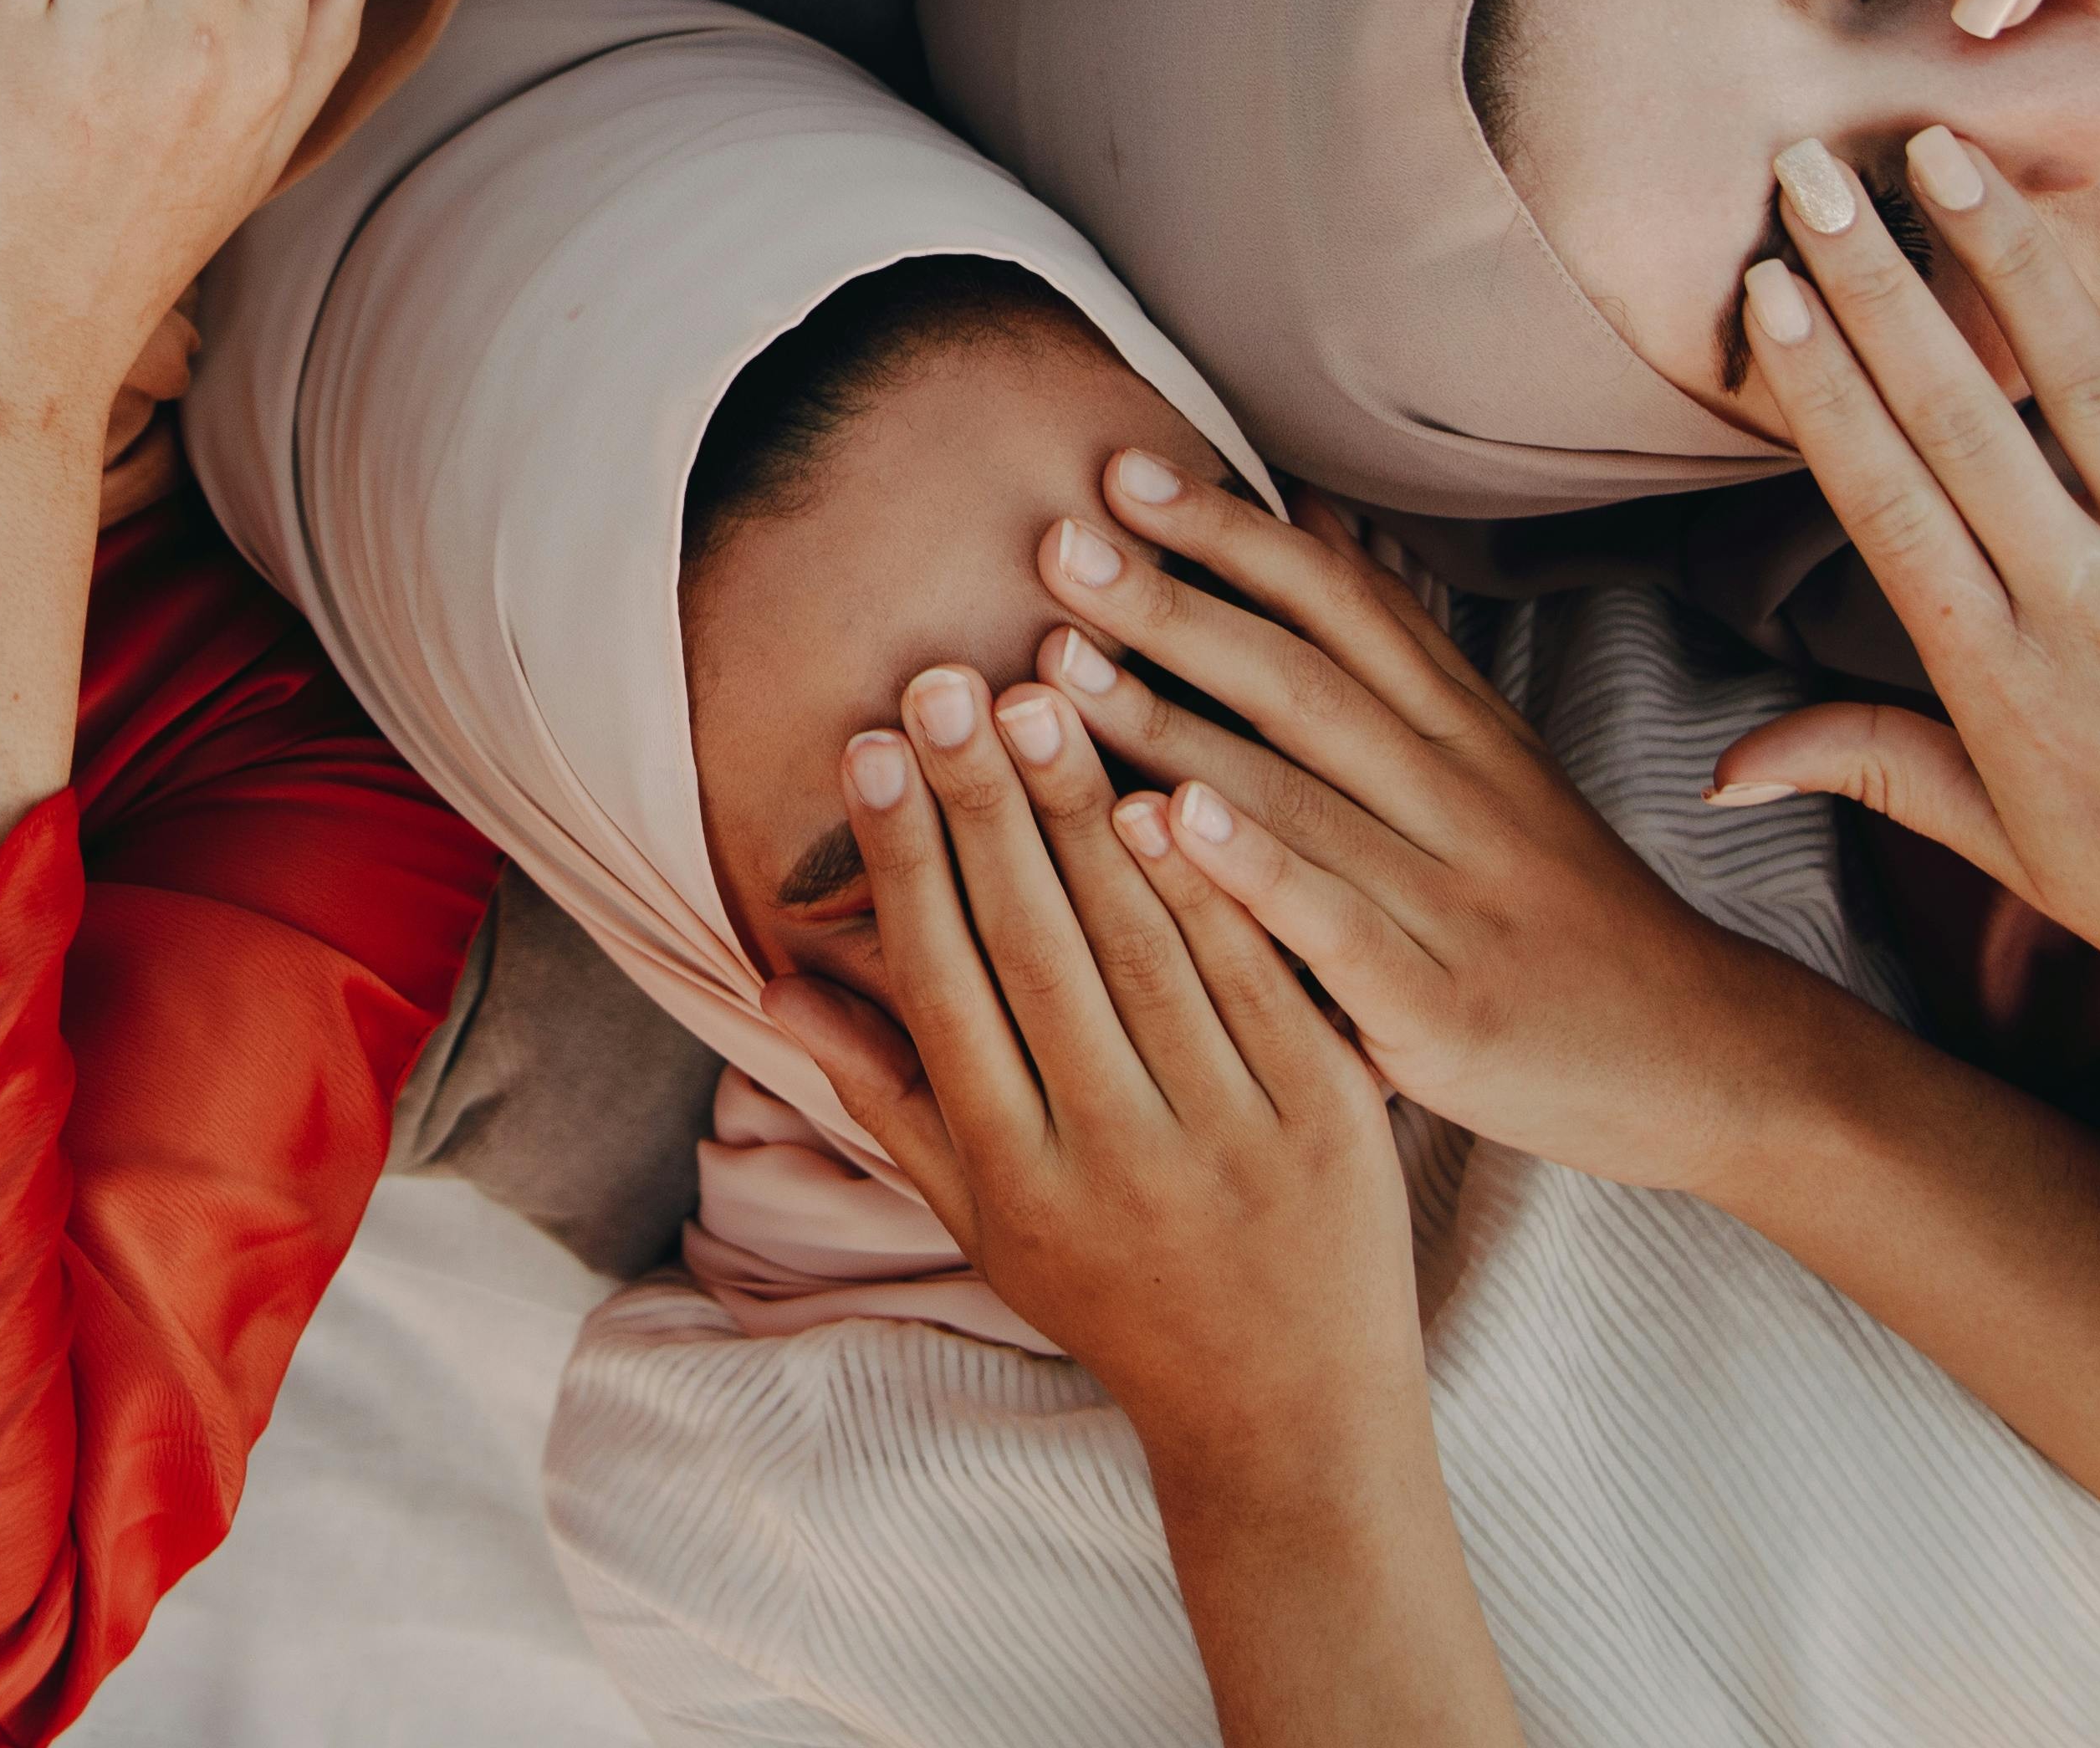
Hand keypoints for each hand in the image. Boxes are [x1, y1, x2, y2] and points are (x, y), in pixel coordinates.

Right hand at [762, 656, 1426, 1451]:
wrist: (1290, 1417)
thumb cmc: (1115, 1301)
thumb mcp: (982, 1219)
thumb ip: (883, 1094)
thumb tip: (769, 979)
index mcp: (1016, 1175)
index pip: (945, 987)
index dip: (903, 863)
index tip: (869, 748)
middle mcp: (1111, 1153)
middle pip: (1033, 948)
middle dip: (981, 805)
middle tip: (944, 681)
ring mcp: (1227, 1135)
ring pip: (1140, 944)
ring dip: (1084, 812)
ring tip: (1040, 694)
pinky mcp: (1329, 1117)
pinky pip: (1258, 975)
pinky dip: (1212, 882)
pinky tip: (1169, 786)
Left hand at [1022, 452, 1838, 1197]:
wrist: (1702, 1057)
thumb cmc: (1561, 908)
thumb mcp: (1494, 764)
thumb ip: (1395, 654)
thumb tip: (1307, 514)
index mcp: (1463, 731)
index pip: (1339, 604)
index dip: (1231, 535)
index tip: (1121, 476)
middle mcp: (1459, 794)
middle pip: (1301, 677)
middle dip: (1172, 603)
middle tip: (1054, 541)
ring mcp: (1452, 898)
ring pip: (1298, 790)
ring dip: (1169, 721)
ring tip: (1055, 667)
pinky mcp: (1441, 1004)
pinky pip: (1335, 924)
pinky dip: (1251, 871)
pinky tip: (1168, 823)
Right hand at [1724, 134, 2099, 1086]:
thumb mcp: (2008, 852)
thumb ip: (1869, 768)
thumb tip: (1718, 773)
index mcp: (2005, 688)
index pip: (1885, 504)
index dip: (1821, 389)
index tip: (1767, 289)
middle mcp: (2098, 617)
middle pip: (1965, 421)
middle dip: (1880, 286)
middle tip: (1815, 173)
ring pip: (2096, 393)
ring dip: (2015, 263)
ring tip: (1948, 159)